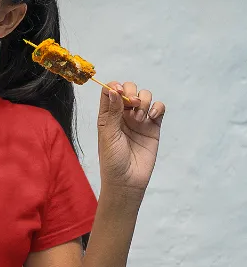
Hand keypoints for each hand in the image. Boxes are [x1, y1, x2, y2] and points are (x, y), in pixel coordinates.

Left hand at [97, 81, 165, 196]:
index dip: (115, 86)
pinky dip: (157, 107)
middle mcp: (123, 114)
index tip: (120, 92)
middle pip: (129, 89)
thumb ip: (113, 112)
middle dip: (132, 92)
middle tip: (132, 105)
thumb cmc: (112, 160)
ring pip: (145, 96)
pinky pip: (158, 108)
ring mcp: (139, 119)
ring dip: (144, 101)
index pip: (110, 91)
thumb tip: (114, 90)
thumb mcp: (108, 134)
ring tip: (139, 118)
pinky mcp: (153, 126)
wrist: (127, 180)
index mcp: (108, 115)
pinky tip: (152, 116)